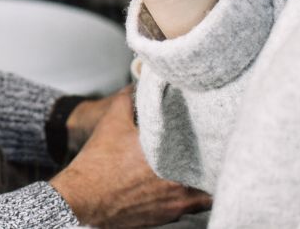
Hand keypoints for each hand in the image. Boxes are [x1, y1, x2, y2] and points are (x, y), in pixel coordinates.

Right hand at [49, 91, 209, 227]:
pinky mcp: (166, 217)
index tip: (216, 135)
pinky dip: (191, 198)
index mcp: (169, 156)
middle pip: (211, 175)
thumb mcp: (112, 121)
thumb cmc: (98, 162)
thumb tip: (141, 84)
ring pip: (204, 195)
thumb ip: (130, 99)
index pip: (208, 151)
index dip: (215, 143)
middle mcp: (177, 184)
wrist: (82, 197)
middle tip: (213, 152)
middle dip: (212, 164)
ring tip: (202, 170)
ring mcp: (174, 205)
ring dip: (204, 183)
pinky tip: (183, 187)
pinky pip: (190, 208)